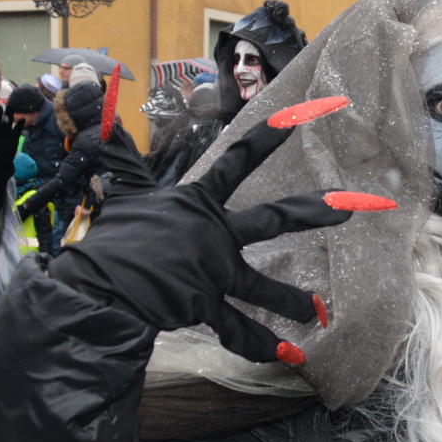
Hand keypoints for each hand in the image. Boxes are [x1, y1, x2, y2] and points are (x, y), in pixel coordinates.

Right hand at [47, 97, 394, 363]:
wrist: (89, 290)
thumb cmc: (107, 243)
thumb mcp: (120, 193)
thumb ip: (117, 149)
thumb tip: (77, 83)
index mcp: (196, 201)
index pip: (241, 157)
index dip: (276, 132)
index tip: (317, 111)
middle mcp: (212, 232)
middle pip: (276, 218)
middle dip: (320, 210)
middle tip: (364, 204)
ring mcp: (211, 270)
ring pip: (263, 287)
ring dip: (294, 301)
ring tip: (320, 313)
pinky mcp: (204, 305)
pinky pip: (239, 329)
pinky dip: (263, 346)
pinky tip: (294, 358)